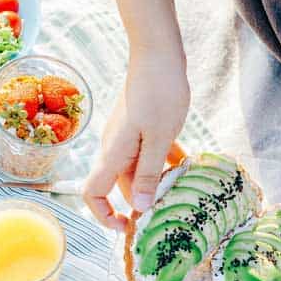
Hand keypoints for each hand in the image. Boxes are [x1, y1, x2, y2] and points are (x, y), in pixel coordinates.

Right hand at [83, 46, 190, 229]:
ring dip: (158, 181)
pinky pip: (149, 154)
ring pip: (139, 171)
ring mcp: (127, 137)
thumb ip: (150, 173)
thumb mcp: (159, 138)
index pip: (92, 193)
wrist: (158, 53)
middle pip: (121, 186)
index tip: (128, 227)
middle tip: (171, 210)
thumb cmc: (159, 92)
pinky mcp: (141, 127)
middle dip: (143, 202)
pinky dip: (165, 162)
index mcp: (113, 153)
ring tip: (183, 188)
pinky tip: (187, 164)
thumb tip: (140, 208)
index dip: (103, 215)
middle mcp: (115, 148)